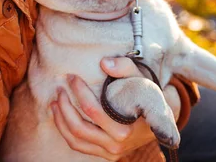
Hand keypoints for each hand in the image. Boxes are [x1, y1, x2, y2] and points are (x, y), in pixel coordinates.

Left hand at [50, 57, 180, 160]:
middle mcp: (117, 144)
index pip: (94, 111)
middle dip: (65, 106)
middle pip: (80, 127)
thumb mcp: (141, 79)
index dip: (79, 92)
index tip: (72, 77)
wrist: (160, 121)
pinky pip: (78, 145)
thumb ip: (125, 67)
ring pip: (76, 139)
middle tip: (60, 88)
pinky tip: (60, 115)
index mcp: (126, 127)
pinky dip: (65, 131)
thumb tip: (104, 63)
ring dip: (61, 120)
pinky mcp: (105, 155)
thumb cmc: (148, 97)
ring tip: (55, 101)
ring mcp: (110, 152)